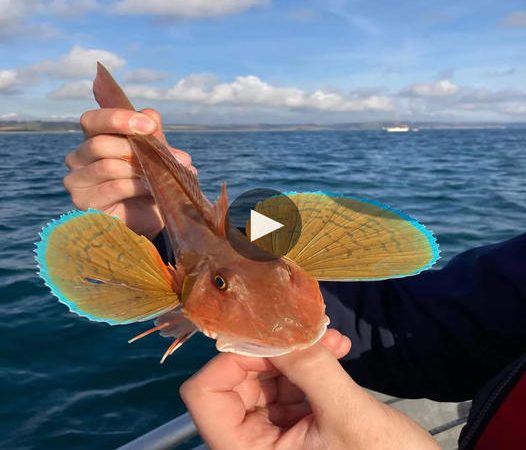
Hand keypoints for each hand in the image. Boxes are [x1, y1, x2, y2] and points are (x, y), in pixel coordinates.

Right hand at [64, 108, 195, 239]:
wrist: (152, 218)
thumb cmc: (150, 180)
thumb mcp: (155, 154)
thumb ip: (152, 134)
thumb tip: (150, 114)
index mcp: (92, 139)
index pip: (93, 120)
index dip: (119, 118)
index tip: (149, 125)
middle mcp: (78, 158)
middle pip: (99, 144)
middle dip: (136, 148)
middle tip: (168, 157)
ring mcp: (77, 181)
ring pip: (107, 166)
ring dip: (140, 169)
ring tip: (165, 174)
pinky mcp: (84, 203)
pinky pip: (113, 188)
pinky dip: (137, 186)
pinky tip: (152, 189)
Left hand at [180, 330, 438, 449]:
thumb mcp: (347, 415)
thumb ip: (311, 367)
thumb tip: (279, 326)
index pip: (204, 394)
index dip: (229, 359)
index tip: (267, 334)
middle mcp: (250, 444)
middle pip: (235, 381)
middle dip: (272, 352)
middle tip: (308, 333)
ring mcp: (272, 435)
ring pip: (264, 379)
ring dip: (295, 355)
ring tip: (333, 342)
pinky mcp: (293, 426)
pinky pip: (288, 385)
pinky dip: (308, 366)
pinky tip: (336, 350)